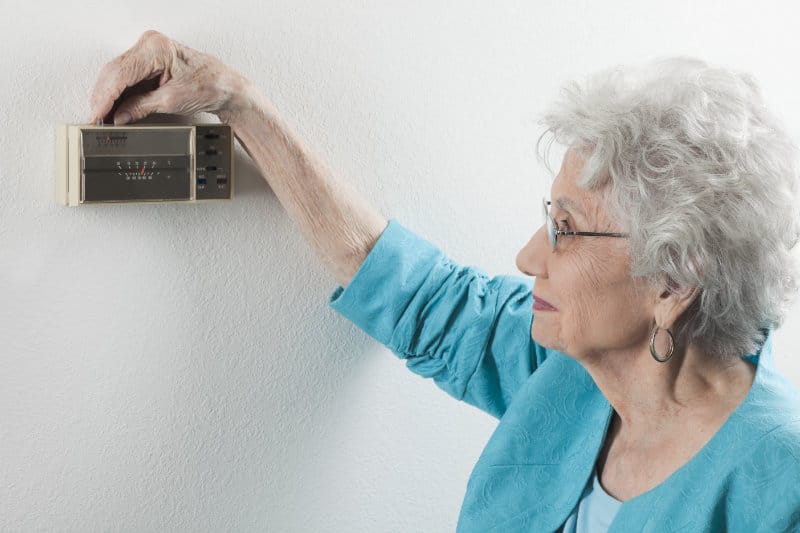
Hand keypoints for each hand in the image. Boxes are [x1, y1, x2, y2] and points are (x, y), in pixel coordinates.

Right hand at [87, 30, 251, 124]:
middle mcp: (150, 45)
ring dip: (109, 96)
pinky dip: (120, 93)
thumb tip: (119, 116)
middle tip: (96, 119)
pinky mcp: (150, 62)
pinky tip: (114, 107)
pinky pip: (127, 77)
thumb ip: (140, 107)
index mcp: (155, 48)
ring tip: (102, 116)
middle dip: (103, 97)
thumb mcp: (171, 101)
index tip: (96, 114)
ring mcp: (149, 51)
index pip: (119, 73)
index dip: (104, 97)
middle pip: (114, 72)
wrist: (226, 87)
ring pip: (117, 74)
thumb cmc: (209, 86)